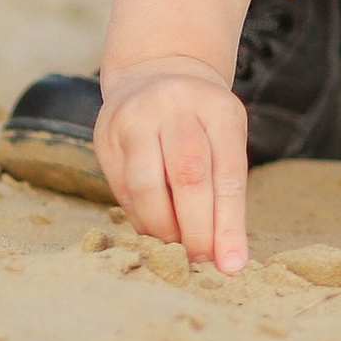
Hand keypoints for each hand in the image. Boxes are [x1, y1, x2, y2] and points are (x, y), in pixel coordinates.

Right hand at [96, 57, 250, 272]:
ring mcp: (136, 116)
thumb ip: (225, 193)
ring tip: (177, 246)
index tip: (234, 265)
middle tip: (202, 260)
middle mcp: (175, 105)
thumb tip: (228, 260)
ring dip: (162, 228)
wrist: (156, 74)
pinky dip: (141, 217)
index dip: (230, 223)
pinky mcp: (106, 134)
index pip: (228, 172)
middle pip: (188, 175)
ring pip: (146, 184)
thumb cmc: (201, 124)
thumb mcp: (224, 140)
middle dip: (196, 229)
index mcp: (218, 108)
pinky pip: (123, 188)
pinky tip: (154, 228)